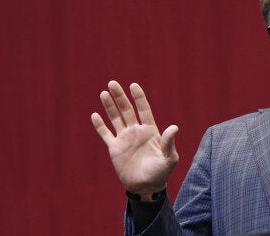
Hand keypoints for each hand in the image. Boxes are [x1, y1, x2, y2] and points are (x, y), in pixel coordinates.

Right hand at [91, 81, 178, 199]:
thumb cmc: (161, 172)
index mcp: (150, 131)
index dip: (139, 98)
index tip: (133, 85)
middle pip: (127, 110)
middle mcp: (137, 131)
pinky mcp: (115, 148)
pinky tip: (95, 115)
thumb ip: (169, 142)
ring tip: (103, 93)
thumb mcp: (169, 158)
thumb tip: (174, 127)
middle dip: (120, 97)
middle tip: (112, 83)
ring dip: (110, 106)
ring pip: (116, 118)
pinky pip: (106, 134)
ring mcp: (125, 139)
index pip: (143, 110)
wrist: (147, 187)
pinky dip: (100, 125)